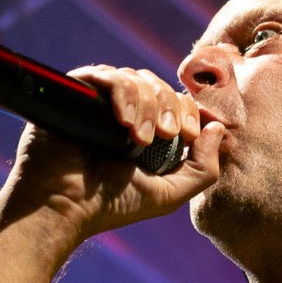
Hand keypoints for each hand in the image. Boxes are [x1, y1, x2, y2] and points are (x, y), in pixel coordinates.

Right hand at [5, 66, 224, 236]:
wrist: (64, 207)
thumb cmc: (111, 205)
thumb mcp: (170, 193)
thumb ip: (203, 168)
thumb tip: (217, 129)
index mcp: (144, 129)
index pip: (175, 100)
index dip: (188, 111)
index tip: (186, 135)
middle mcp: (122, 111)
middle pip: (158, 84)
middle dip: (169, 107)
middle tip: (164, 135)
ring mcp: (98, 100)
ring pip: (135, 77)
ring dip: (147, 104)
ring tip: (139, 137)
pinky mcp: (76, 92)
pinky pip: (107, 75)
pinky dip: (122, 93)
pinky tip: (123, 121)